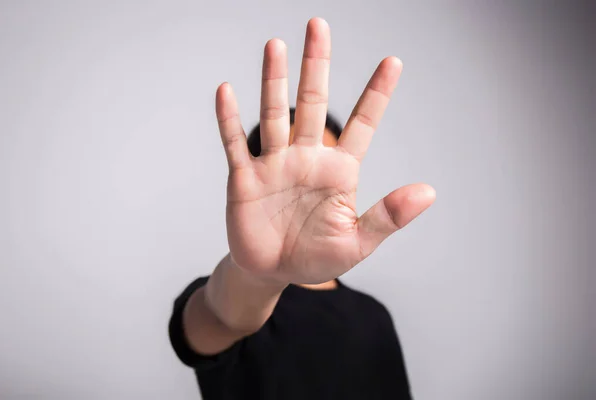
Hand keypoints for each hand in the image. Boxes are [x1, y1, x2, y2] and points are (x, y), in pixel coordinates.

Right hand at [215, 18, 434, 284]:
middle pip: (313, 103)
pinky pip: (234, 144)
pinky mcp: (244, 179)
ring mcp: (274, 165)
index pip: (362, 124)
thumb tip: (429, 191)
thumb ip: (389, 216)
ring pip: (274, 115)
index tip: (393, 61)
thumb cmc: (317, 259)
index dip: (377, 93)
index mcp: (338, 171)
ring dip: (274, 81)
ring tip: (277, 45)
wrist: (272, 273)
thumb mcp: (358, 242)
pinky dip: (229, 119)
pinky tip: (226, 90)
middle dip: (316, 65)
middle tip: (318, 25)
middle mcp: (306, 158)